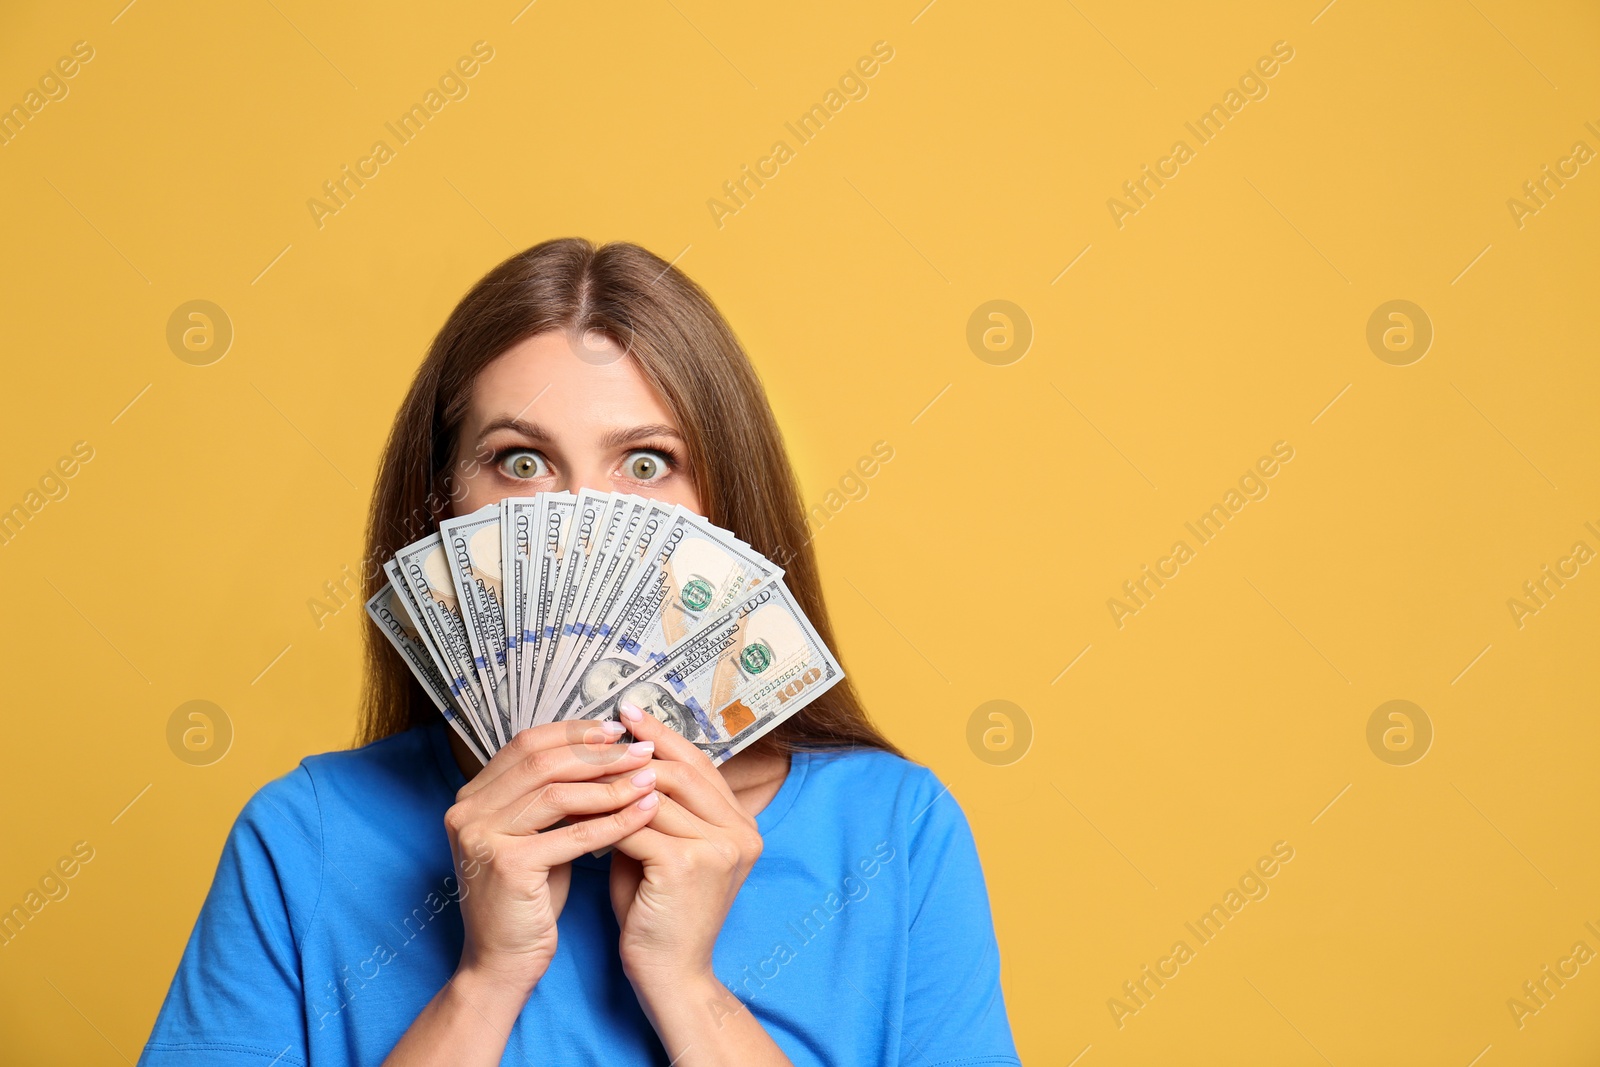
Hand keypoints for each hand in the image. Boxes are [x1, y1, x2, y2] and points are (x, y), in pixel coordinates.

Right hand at [442, 718, 661, 995]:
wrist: (502, 963)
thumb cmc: (528, 899)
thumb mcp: (537, 837)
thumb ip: (555, 797)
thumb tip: (605, 752)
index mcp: (472, 797)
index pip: (527, 744)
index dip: (574, 733)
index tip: (617, 731)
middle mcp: (467, 811)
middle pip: (542, 762)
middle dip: (598, 753)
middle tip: (642, 750)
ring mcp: (482, 837)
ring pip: (557, 793)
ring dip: (611, 784)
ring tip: (650, 779)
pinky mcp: (506, 865)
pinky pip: (572, 834)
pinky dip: (614, 822)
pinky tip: (644, 814)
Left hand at [607, 703, 764, 996]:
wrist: (669, 979)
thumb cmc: (657, 917)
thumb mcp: (661, 852)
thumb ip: (651, 811)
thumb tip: (619, 762)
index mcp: (742, 826)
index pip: (701, 765)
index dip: (663, 736)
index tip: (627, 713)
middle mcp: (741, 833)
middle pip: (683, 771)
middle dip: (638, 746)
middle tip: (600, 726)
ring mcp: (720, 848)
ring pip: (657, 794)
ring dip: (614, 778)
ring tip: (580, 763)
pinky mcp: (689, 865)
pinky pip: (637, 825)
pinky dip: (605, 815)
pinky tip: (578, 806)